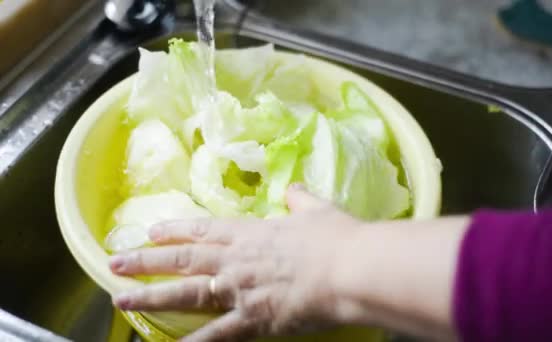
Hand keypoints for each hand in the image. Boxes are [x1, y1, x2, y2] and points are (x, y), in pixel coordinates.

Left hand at [109, 184, 362, 340]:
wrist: (349, 268)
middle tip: (115, 262)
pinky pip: (216, 335)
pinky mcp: (253, 319)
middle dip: (146, 261)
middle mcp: (236, 260)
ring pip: (186, 293)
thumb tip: (293, 189)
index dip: (174, 231)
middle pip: (182, 260)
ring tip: (122, 298)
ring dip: (152, 296)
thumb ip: (299, 199)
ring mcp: (240, 290)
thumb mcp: (316, 210)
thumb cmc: (335, 237)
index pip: (202, 230)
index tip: (151, 231)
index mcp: (250, 232)